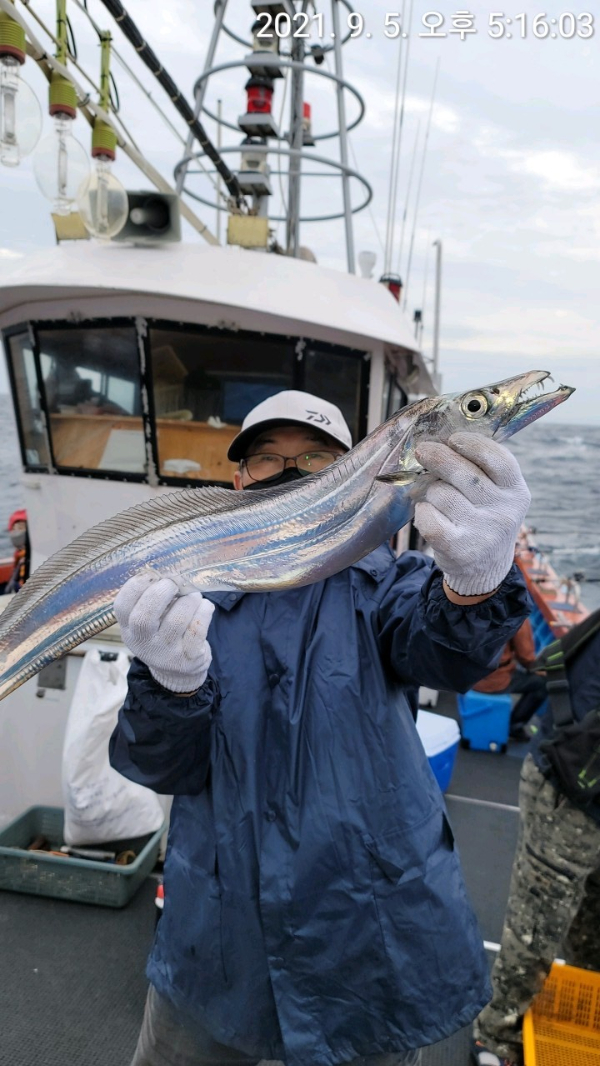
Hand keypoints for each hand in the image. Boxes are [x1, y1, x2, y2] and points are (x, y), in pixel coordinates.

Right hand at [114, 572, 213, 692]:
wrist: (178, 672)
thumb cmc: (163, 633)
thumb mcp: (148, 621)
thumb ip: (152, 599)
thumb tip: (168, 572)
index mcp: (128, 629)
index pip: (122, 607)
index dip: (135, 586)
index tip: (152, 575)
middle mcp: (143, 643)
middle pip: (144, 617)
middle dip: (161, 592)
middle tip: (174, 583)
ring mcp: (165, 652)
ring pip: (177, 619)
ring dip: (189, 599)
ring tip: (193, 595)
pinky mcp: (188, 657)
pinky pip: (197, 629)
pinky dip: (204, 611)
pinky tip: (204, 607)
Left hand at [413, 433, 530, 596]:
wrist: (485, 568)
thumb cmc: (485, 518)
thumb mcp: (498, 494)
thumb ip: (481, 468)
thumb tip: (443, 439)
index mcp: (517, 492)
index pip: (499, 460)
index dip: (473, 444)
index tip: (453, 439)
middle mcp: (503, 512)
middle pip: (465, 473)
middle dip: (439, 457)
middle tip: (423, 450)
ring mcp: (482, 532)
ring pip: (442, 493)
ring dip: (431, 490)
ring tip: (435, 497)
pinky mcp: (458, 549)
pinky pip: (429, 517)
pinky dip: (423, 511)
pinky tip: (428, 513)